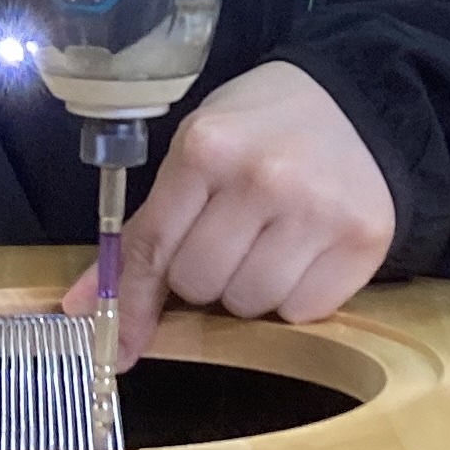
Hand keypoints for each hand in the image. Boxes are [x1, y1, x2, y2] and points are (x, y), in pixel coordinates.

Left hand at [62, 62, 394, 366]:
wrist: (354, 103)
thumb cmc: (258, 131)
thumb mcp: (195, 155)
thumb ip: (144, 232)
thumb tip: (84, 310)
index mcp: (208, 149)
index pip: (154, 248)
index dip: (134, 302)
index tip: (121, 346)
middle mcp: (264, 178)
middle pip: (200, 284)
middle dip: (203, 277)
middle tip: (226, 239)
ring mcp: (319, 210)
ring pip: (251, 305)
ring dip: (249, 289)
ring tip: (267, 242)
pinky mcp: (364, 239)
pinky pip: (304, 311)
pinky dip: (296, 296)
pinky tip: (304, 252)